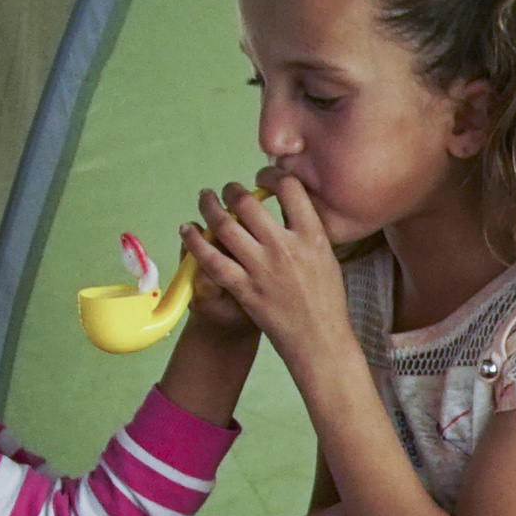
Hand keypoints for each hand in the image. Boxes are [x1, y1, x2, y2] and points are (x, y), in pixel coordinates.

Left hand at [181, 168, 349, 355]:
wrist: (319, 340)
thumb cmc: (327, 300)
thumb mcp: (328, 257)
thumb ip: (308, 231)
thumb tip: (289, 206)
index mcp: (312, 237)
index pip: (290, 189)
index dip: (272, 175)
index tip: (263, 177)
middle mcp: (285, 248)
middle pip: (249, 203)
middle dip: (233, 190)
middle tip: (229, 191)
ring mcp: (262, 268)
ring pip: (224, 225)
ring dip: (210, 207)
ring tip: (206, 200)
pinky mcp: (243, 288)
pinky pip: (211, 259)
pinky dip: (195, 241)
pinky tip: (188, 230)